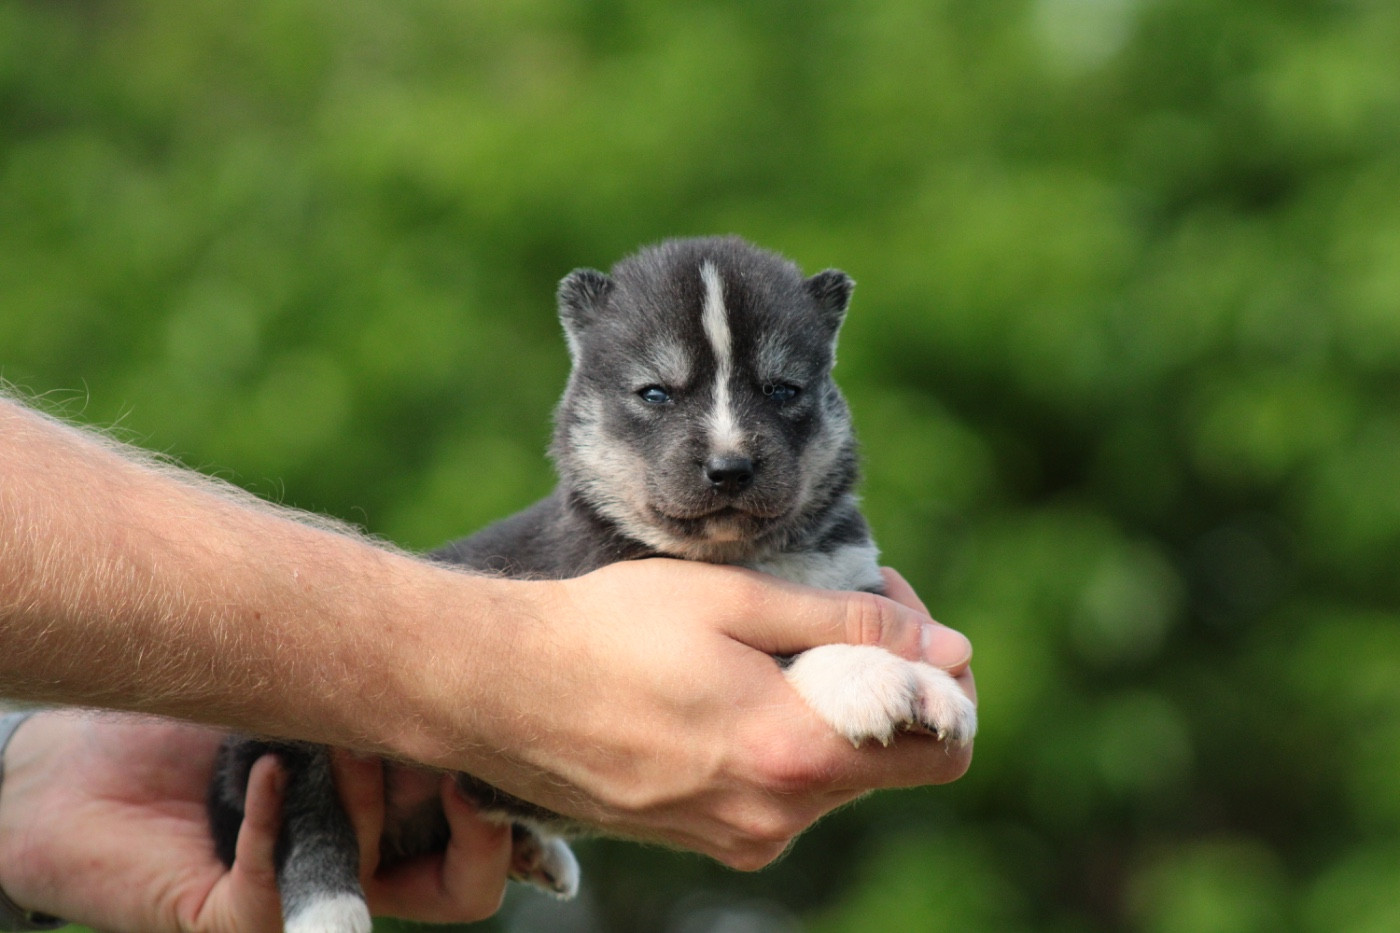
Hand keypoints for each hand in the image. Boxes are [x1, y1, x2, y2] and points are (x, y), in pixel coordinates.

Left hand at [0, 711, 510, 932]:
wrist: (79, 753)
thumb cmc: (204, 706)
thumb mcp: (317, 685)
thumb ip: (386, 682)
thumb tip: (476, 644)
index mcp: (393, 820)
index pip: (484, 853)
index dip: (503, 815)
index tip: (483, 738)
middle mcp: (358, 864)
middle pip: (463, 884)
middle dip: (451, 804)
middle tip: (408, 738)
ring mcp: (299, 895)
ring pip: (372, 874)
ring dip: (362, 797)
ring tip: (324, 736)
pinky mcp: (231, 918)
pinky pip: (273, 888)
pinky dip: (274, 817)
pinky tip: (263, 764)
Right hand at [447, 560, 974, 869]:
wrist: (496, 690)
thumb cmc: (606, 632)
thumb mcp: (735, 601)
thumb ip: (847, 623)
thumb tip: (942, 646)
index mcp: (794, 758)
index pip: (942, 745)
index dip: (945, 676)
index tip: (900, 614)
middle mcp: (776, 818)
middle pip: (892, 757)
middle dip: (888, 678)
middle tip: (844, 602)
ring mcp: (737, 838)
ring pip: (835, 771)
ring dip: (833, 703)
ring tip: (778, 635)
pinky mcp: (703, 838)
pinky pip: (781, 789)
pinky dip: (787, 733)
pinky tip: (740, 679)